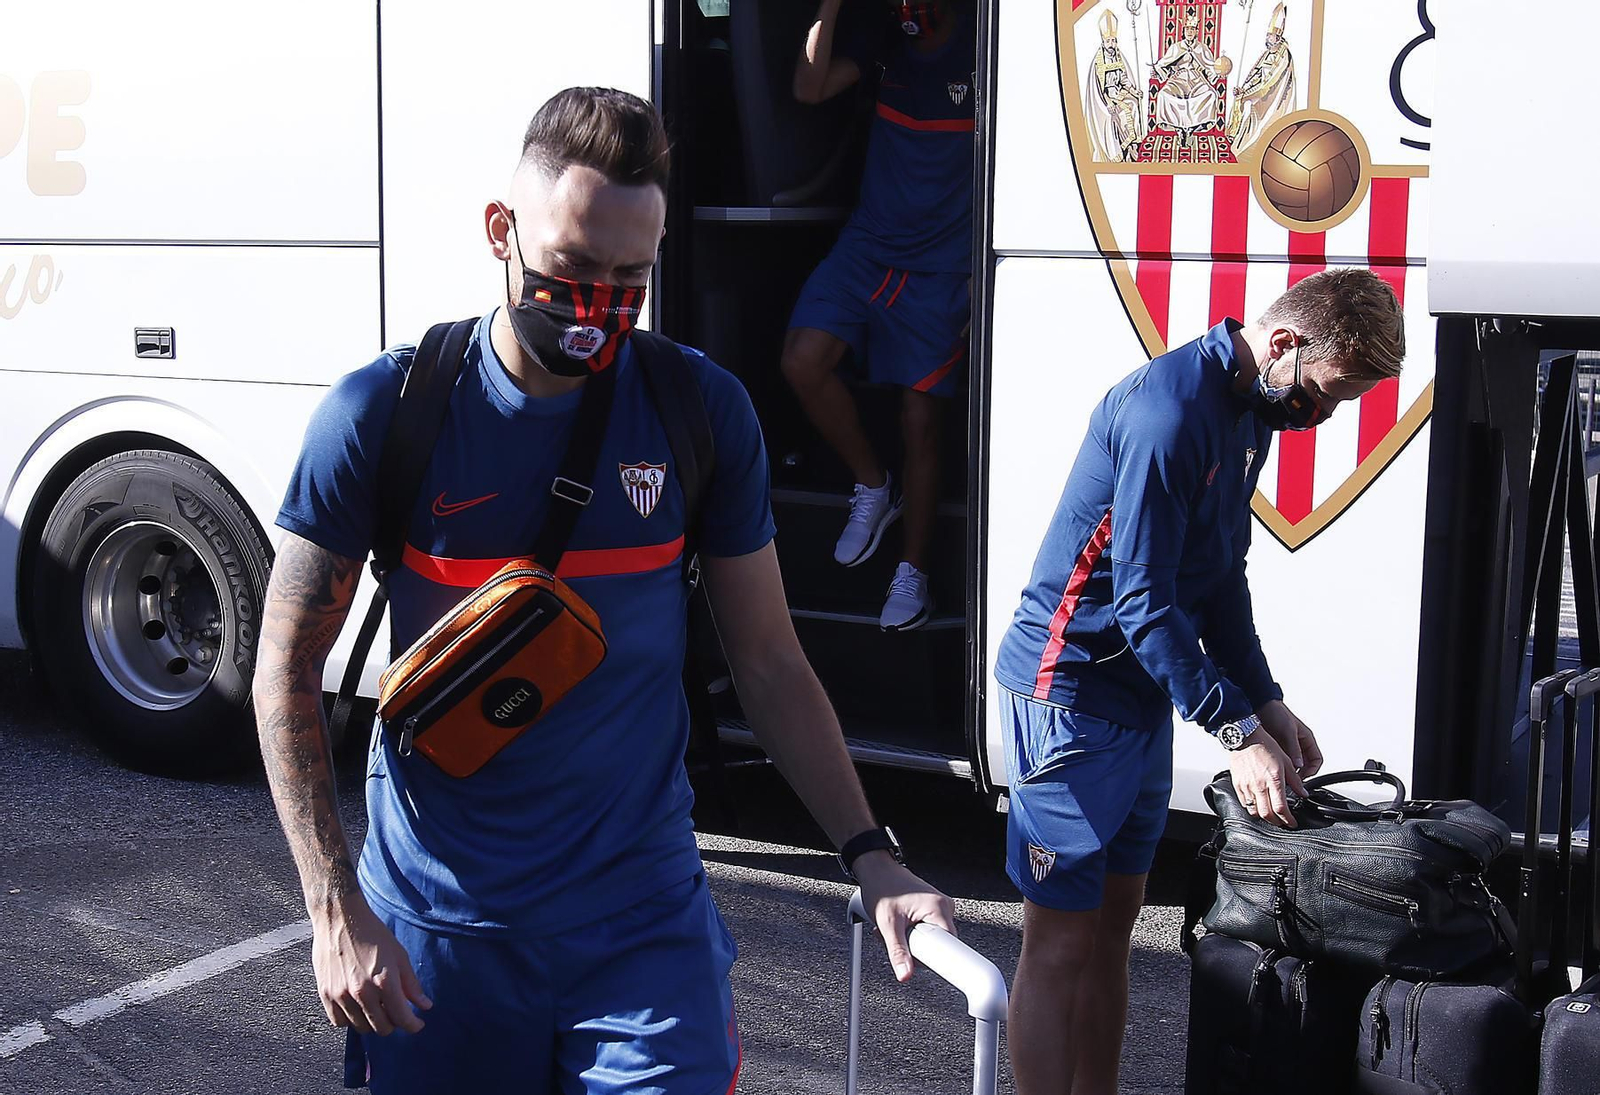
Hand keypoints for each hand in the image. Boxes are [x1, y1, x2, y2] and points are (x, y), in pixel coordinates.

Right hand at [312, 899, 432, 1035]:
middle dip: (394, 1023)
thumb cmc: (372, 933)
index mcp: (384, 982)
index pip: (402, 1018)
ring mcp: (341, 995)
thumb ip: (411, 985)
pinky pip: (339, 1022)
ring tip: (377, 1007)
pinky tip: (357, 1007)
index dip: (413, 1025)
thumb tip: (424, 1006)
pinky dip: (350, 1020)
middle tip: (396, 1012)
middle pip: (382, 1028)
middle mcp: (362, 992)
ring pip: (361, 1028)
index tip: (417, 1024)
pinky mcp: (325, 994)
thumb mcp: (399, 956)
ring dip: (372, 1022)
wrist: (340, 918)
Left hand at [853, 851, 956, 982]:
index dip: (934, 959)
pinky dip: (911, 933)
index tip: (922, 962)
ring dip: (911, 941)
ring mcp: (939, 908)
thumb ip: (897, 952)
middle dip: (916, 948)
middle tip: (898, 937)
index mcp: (939, 908)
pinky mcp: (933, 910)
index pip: (950, 947)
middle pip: (939, 945)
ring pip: (931, 940)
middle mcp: (944, 906)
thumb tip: (905, 974)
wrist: (876, 870)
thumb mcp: (887, 924)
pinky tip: (900, 925)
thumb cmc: (882, 887)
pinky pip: (927, 931)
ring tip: (896, 928)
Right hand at [1228, 732, 1303, 828]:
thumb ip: (1295, 780)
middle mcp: (1259, 786)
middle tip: (1283, 822)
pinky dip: (1252, 809)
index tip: (1292, 822)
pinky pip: (1244, 803)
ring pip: (1254, 812)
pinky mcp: (1237, 785)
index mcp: (1273, 780)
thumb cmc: (1264, 745)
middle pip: (1267, 814)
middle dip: (1277, 822)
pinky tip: (1257, 806)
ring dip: (1264, 817)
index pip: (1281, 808)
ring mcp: (1247, 786)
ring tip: (1270, 815)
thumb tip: (1303, 793)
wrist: (1244, 737)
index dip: (1288, 820)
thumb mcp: (1286, 761)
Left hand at [1257, 699, 1322, 778]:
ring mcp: (1287, 747)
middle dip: (1300, 774)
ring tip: (1282, 776)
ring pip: (1292, 765)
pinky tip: (1273, 769)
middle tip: (1292, 780)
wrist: (1259, 706)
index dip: (1312, 770)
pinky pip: (1282, 762)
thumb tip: (1299, 765)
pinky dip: (1280, 767)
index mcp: (1306, 739)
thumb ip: (1294, 749)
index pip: (1316, 760)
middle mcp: (1298, 745)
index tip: (1304, 777)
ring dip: (1289, 771)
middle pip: (1305, 765)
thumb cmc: (1276, 713)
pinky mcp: (1277, 749)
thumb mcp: (1287, 731)